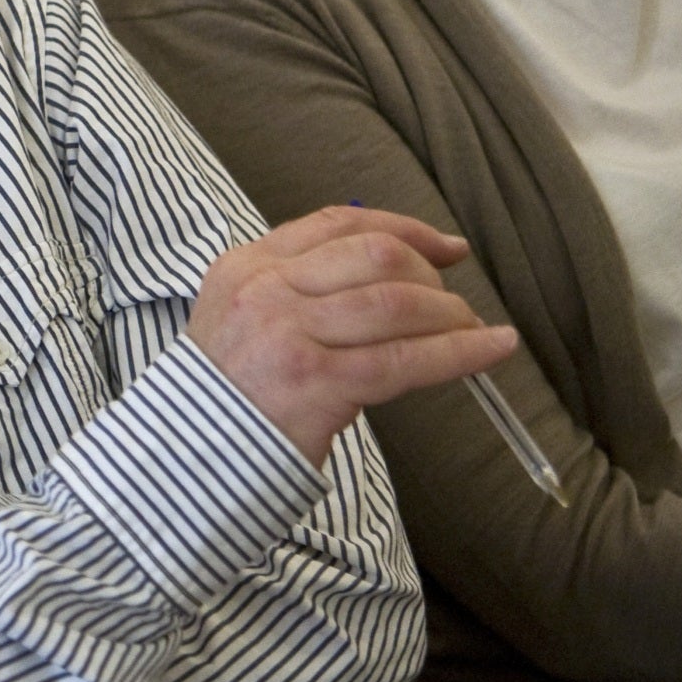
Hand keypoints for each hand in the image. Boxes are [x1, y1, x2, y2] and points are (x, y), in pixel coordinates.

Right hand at [189, 205, 519, 465]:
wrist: (187, 458)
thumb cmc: (227, 393)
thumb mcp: (242, 317)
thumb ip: (297, 287)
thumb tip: (397, 273)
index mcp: (245, 265)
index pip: (337, 224)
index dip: (403, 228)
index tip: (446, 247)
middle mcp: (265, 290)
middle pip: (376, 255)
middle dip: (431, 274)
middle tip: (453, 304)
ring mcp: (288, 334)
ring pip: (397, 303)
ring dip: (451, 314)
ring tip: (473, 330)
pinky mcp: (316, 383)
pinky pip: (406, 359)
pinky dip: (462, 352)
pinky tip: (494, 348)